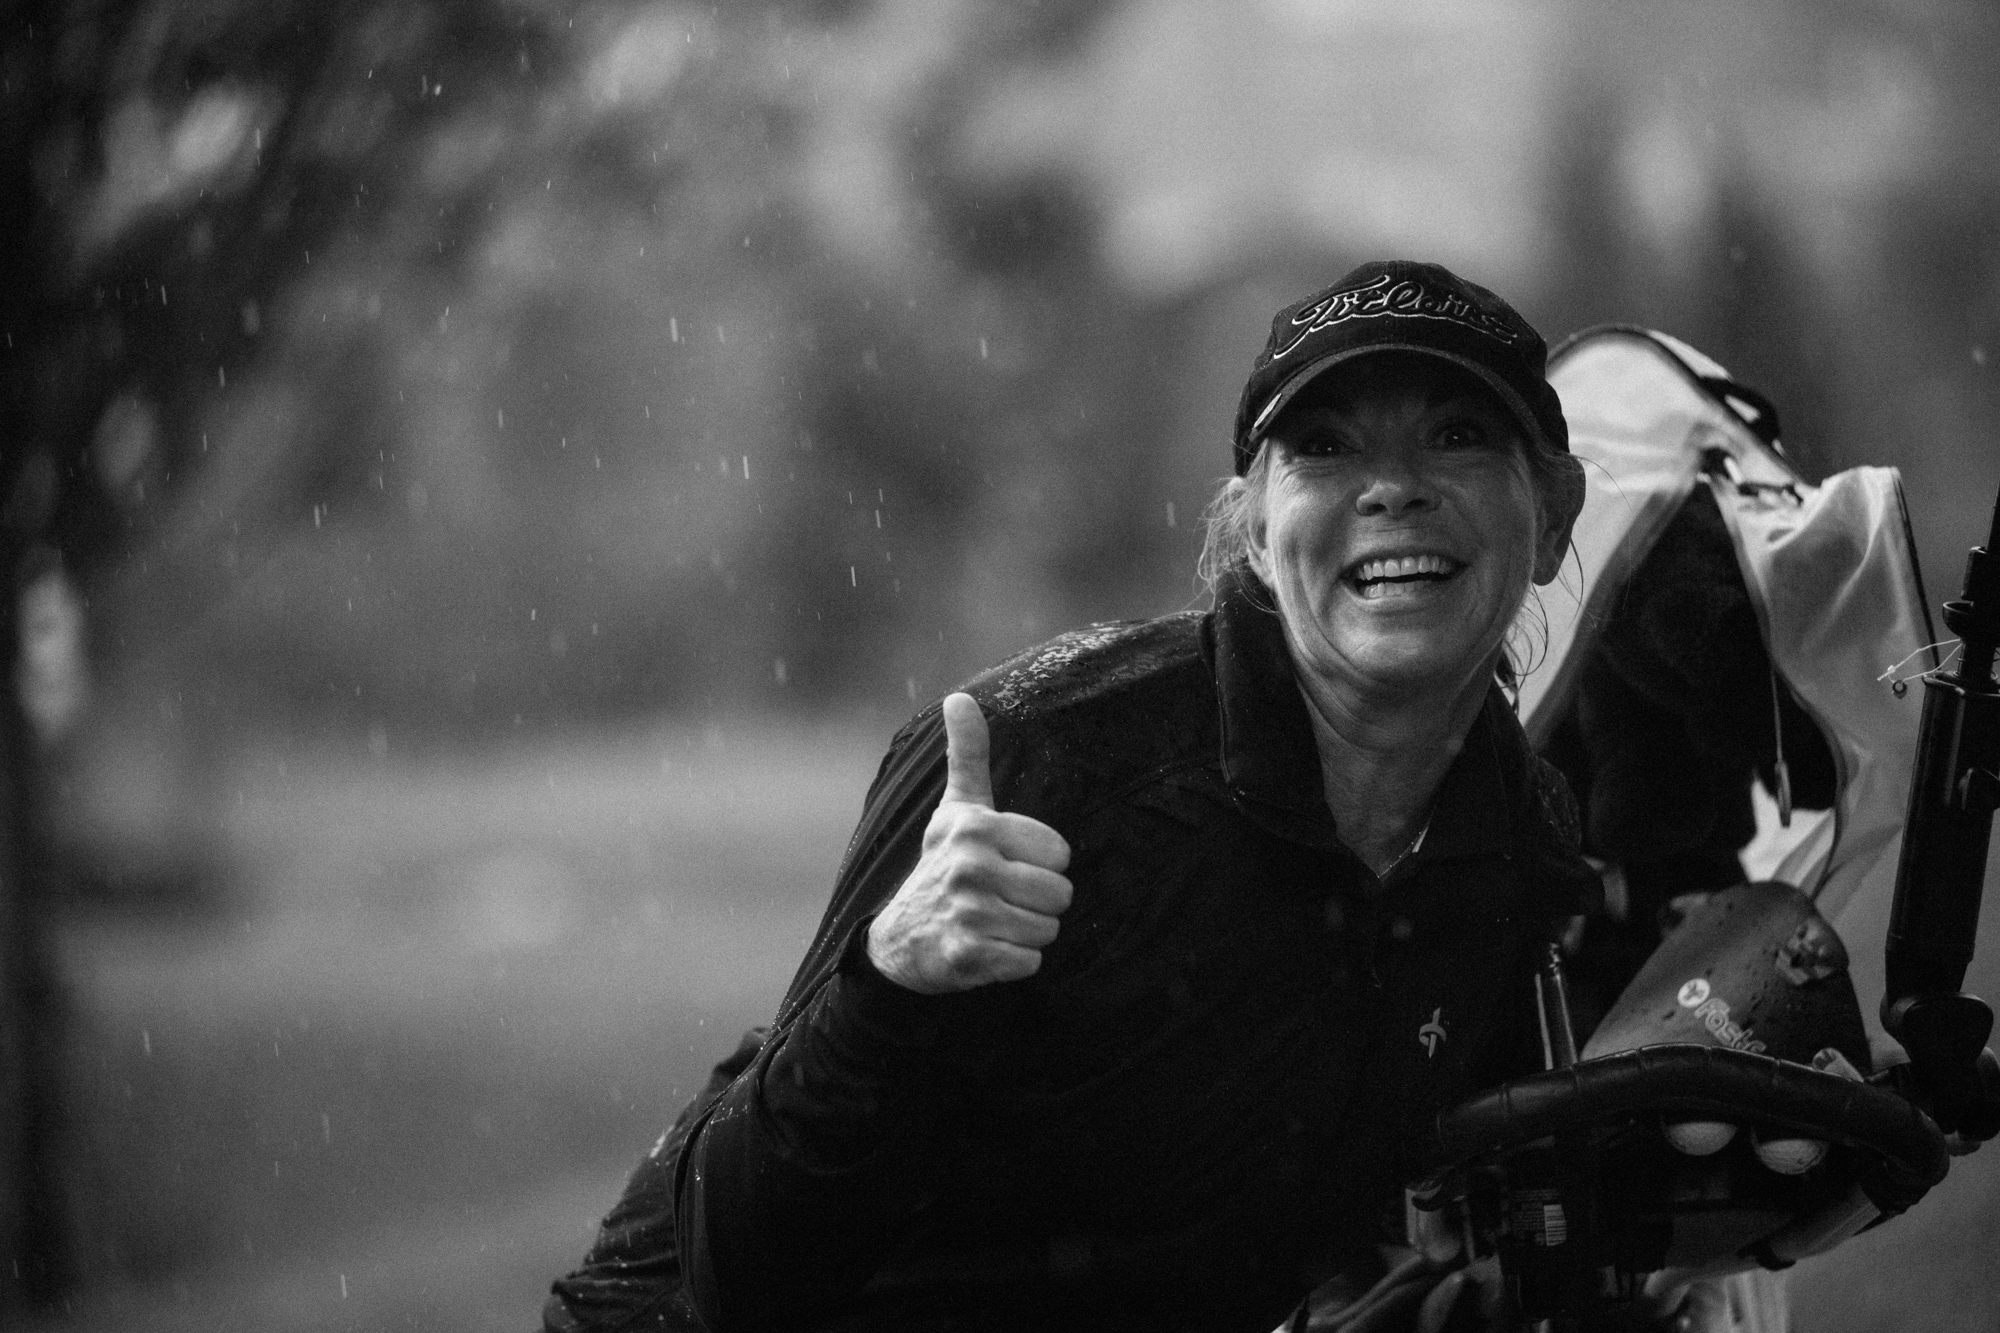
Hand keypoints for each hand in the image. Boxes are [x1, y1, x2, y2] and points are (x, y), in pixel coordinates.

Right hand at [866, 693, 1073, 992]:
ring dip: (1028, 933)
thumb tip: (960, 697)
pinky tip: (988, 948)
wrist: (901, 938)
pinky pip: (1030, 963)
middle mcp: (970, 867)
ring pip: (1047, 930)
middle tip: (1003, 898)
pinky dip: (1015, 962)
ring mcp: (967, 913)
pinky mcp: (967, 956)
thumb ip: (968, 754)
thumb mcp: (958, 808)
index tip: (1008, 864)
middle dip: (1039, 903)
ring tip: (995, 923)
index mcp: (977, 827)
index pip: (1060, 853)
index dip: (1041, 863)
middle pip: (1060, 894)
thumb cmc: (943, 863)